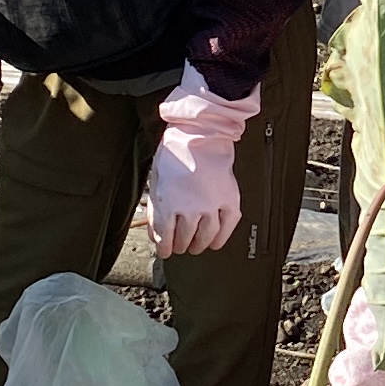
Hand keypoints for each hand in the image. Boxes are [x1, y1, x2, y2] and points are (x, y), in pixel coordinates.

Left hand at [145, 70, 256, 258]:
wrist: (200, 134)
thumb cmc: (176, 152)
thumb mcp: (156, 180)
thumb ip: (156, 207)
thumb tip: (156, 228)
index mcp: (168, 204)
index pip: (164, 238)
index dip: (164, 248)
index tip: (165, 251)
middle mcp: (190, 209)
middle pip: (184, 239)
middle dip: (180, 246)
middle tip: (180, 246)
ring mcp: (211, 206)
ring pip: (206, 236)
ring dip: (199, 244)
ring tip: (197, 246)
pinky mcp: (229, 200)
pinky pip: (227, 226)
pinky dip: (221, 237)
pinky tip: (216, 241)